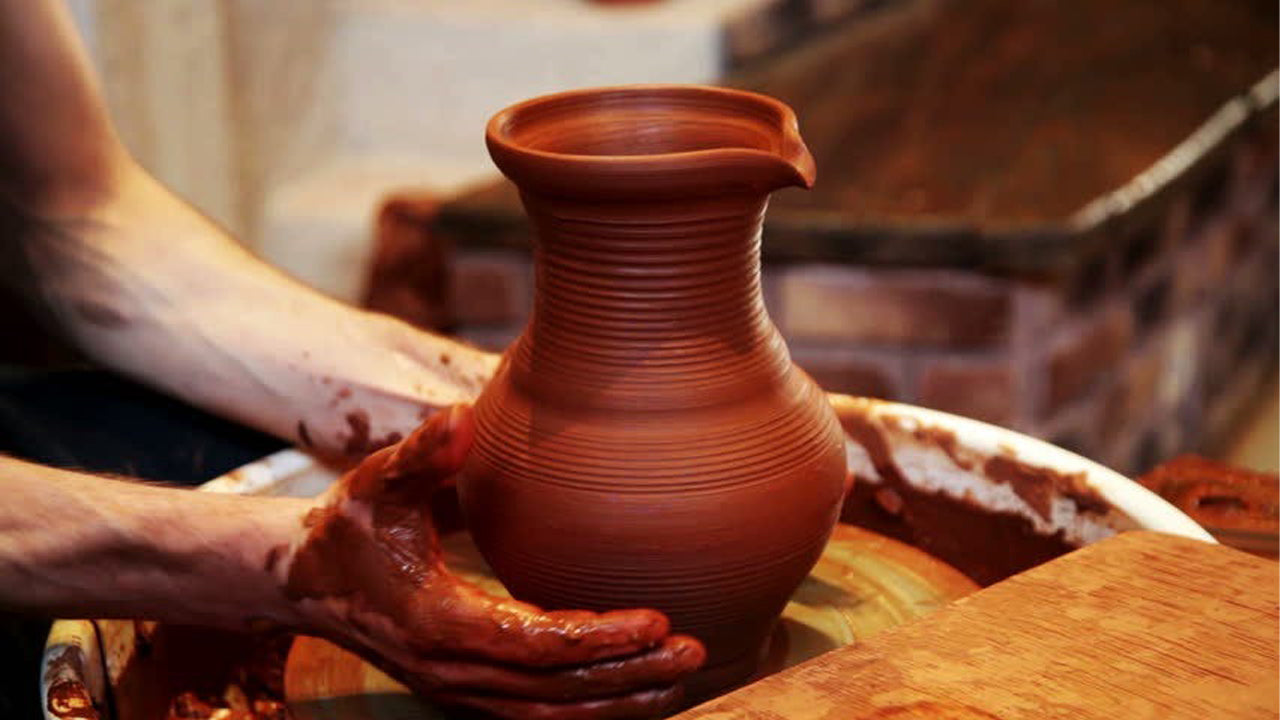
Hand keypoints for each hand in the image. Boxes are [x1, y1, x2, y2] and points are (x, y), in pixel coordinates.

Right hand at [281, 405, 705, 718]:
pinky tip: (632, 690)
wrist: (305, 582)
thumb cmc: (349, 526)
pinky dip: (588, 709)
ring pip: (551, 714)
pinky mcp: (466, 693)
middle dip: (628, 675)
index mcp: (439, 624)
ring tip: (680, 675)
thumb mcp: (376, 482)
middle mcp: (453, 672)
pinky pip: (537, 714)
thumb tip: (461, 416)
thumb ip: (422, 453)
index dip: (599, 640)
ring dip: (618, 701)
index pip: (536, 646)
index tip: (657, 620)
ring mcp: (459, 692)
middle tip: (692, 650)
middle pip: (556, 691)